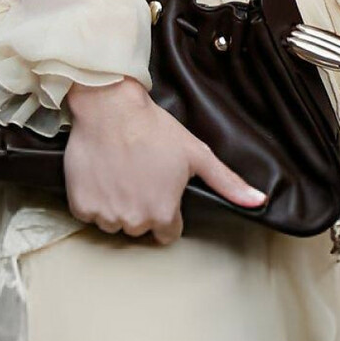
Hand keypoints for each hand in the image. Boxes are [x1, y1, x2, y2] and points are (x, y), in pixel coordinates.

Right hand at [63, 78, 266, 245]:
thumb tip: (258, 201)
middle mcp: (133, 220)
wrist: (110, 108)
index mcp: (163, 213)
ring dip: (117, 205)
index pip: (167, 233)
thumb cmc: (155, 129)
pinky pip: (89, 214)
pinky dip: (94, 199)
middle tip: (141, 175)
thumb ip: (227, 183)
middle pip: (140, 227)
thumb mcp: (197, 154)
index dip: (167, 211)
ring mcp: (105, 215)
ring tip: (121, 173)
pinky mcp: (80, 205)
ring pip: (114, 223)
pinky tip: (103, 175)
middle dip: (142, 207)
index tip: (161, 189)